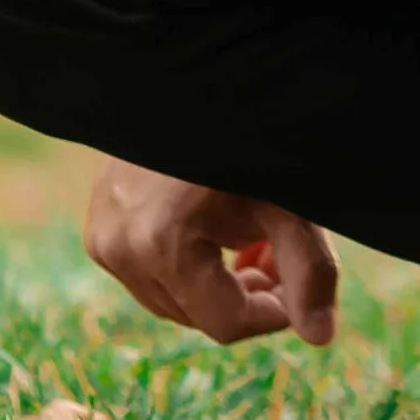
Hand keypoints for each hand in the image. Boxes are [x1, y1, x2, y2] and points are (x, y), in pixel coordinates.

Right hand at [83, 162, 339, 345]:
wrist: (196, 80)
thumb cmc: (249, 137)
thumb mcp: (288, 203)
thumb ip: (309, 271)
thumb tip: (321, 338)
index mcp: (163, 243)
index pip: (226, 323)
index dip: (273, 312)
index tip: (298, 281)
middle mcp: (121, 248)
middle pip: (199, 315)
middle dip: (248, 295)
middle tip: (281, 252)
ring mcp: (103, 239)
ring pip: (175, 301)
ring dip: (219, 284)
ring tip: (255, 239)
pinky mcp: (99, 229)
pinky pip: (151, 275)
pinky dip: (190, 266)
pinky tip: (220, 228)